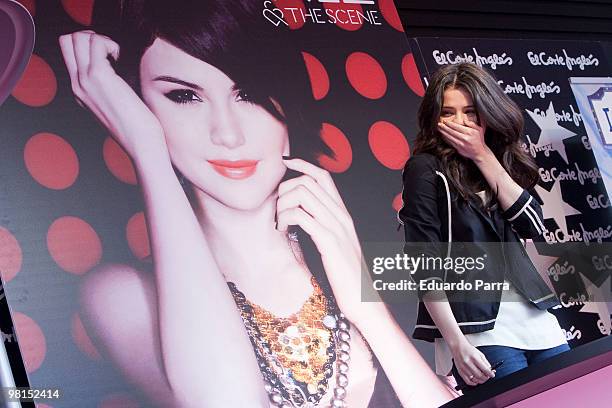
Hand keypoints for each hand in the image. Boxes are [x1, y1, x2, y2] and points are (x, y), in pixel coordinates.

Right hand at [58, 30, 164, 159]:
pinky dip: (110, 43)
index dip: (88, 45)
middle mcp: (78, 84)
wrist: (141, 143)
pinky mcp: (99, 75)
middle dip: (91, 37)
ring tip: (117, 56)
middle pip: (68, 40)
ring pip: (78, 37)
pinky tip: (121, 58)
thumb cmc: (136, 126)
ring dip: (101, 39)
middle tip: (112, 52)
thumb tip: (117, 67)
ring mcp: (85, 80)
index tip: (109, 55)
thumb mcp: (115, 104)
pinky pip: (97, 42)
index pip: (68, 53)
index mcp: (80, 91)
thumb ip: (108, 87)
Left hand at [276, 158, 364, 323]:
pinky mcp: (330, 242)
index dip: (303, 164)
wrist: (364, 300)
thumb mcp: (335, 244)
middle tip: (277, 209)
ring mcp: (337, 228)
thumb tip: (301, 217)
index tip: (285, 162)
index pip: (324, 176)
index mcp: (342, 214)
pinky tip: (282, 230)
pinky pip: (302, 217)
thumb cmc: (347, 275)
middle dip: (285, 189)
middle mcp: (341, 216)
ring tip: (279, 222)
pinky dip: (286, 219)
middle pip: (308, 181)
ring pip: (303, 195)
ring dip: (283, 204)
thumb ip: (322, 227)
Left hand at [437, 119, 489, 161]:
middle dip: (444, 127)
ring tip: (439, 129)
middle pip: (451, 131)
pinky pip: (450, 142)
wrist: (479, 152)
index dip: (449, 123)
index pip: (456, 126)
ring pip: (449, 137)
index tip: (445, 121)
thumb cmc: (479, 140)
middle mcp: (464, 138)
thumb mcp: (479, 129)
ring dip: (443, 132)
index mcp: (469, 132)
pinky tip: (443, 135)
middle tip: (439, 124)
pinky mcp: (458, 149)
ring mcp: (460, 144)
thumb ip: (471, 123)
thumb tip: (464, 119)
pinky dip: (445, 138)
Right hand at [449, 338, 494, 385]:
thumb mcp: (479, 354)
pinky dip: (473, 383)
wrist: (457, 347)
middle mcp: (468, 363)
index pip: (485, 369)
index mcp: (474, 358)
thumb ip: (486, 363)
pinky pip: (467, 381)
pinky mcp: (460, 371)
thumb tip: (490, 371)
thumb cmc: (468, 350)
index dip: (490, 374)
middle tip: (487, 376)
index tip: (492, 375)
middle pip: (480, 376)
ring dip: (480, 380)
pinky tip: (476, 381)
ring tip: (482, 378)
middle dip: (486, 378)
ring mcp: (463, 368)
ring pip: (474, 379)